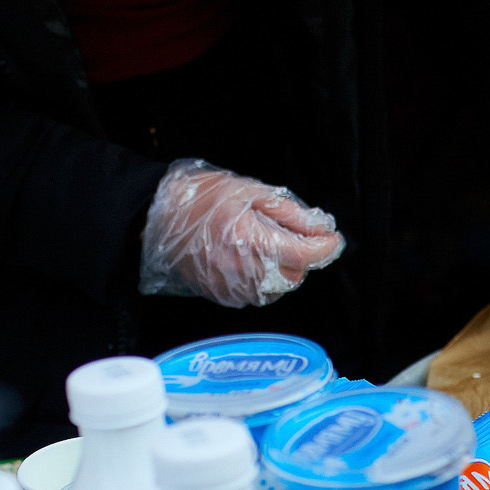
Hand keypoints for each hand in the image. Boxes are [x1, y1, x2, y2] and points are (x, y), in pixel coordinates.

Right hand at [139, 160, 345, 307]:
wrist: (156, 219)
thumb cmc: (200, 198)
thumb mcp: (249, 192)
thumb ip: (290, 213)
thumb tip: (321, 229)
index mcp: (248, 240)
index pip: (302, 256)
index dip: (324, 248)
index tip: (333, 239)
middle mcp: (242, 270)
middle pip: (295, 275)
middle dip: (302, 256)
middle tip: (293, 233)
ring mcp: (232, 287)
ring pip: (279, 288)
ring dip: (283, 268)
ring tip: (265, 242)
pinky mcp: (224, 297)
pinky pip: (259, 294)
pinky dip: (265, 278)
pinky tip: (250, 257)